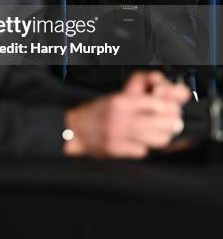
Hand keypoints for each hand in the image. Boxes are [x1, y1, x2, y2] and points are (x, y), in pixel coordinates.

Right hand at [63, 71, 189, 157]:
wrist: (74, 129)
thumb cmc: (95, 113)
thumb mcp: (115, 98)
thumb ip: (137, 100)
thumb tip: (162, 104)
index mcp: (121, 100)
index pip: (154, 103)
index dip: (167, 108)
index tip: (172, 110)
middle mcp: (121, 117)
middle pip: (159, 122)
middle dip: (171, 124)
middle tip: (175, 124)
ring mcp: (119, 135)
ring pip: (154, 139)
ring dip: (162, 137)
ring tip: (163, 134)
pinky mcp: (117, 150)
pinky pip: (141, 151)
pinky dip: (144, 148)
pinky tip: (141, 143)